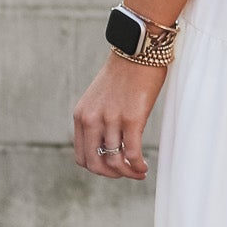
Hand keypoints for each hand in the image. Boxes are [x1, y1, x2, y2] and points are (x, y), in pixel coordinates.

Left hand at [72, 51, 165, 180]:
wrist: (138, 50)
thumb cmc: (124, 73)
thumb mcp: (100, 98)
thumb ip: (98, 119)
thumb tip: (109, 144)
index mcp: (81, 116)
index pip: (81, 156)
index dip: (97, 169)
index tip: (113, 168)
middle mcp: (92, 119)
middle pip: (95, 164)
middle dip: (111, 175)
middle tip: (127, 174)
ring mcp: (111, 119)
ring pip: (115, 162)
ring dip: (128, 173)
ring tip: (140, 172)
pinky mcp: (131, 118)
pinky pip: (131, 153)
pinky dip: (137, 165)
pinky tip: (145, 166)